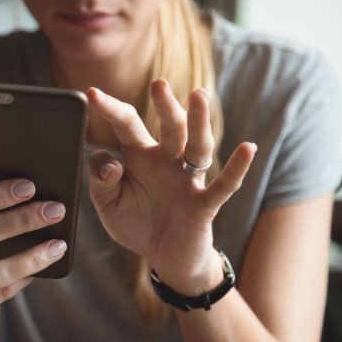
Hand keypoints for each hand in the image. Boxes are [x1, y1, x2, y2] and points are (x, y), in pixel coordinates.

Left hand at [86, 80, 255, 292]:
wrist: (163, 256)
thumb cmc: (135, 223)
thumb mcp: (107, 204)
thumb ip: (100, 181)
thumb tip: (107, 162)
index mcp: (139, 156)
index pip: (126, 124)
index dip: (110, 109)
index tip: (93, 93)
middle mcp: (166, 161)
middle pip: (169, 126)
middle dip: (165, 105)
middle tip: (158, 85)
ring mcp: (188, 180)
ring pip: (197, 145)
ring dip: (199, 122)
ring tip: (199, 96)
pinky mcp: (204, 204)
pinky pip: (223, 185)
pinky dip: (237, 168)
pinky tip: (248, 148)